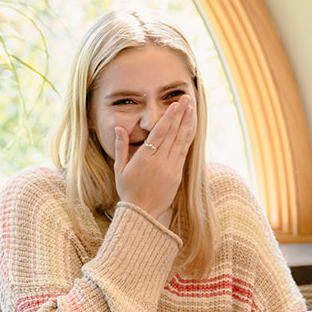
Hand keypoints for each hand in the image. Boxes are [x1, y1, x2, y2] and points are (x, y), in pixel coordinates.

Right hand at [113, 96, 195, 219]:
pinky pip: (184, 152)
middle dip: (180, 115)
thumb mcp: (119, 168)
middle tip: (186, 99)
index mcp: (144, 158)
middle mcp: (160, 162)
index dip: (169, 118)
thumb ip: (121, 146)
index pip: (160, 133)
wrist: (142, 212)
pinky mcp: (177, 174)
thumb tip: (119, 128)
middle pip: (173, 134)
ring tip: (191, 109)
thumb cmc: (127, 190)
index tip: (175, 105)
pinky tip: (190, 128)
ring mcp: (171, 168)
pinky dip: (187, 139)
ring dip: (187, 123)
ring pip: (181, 141)